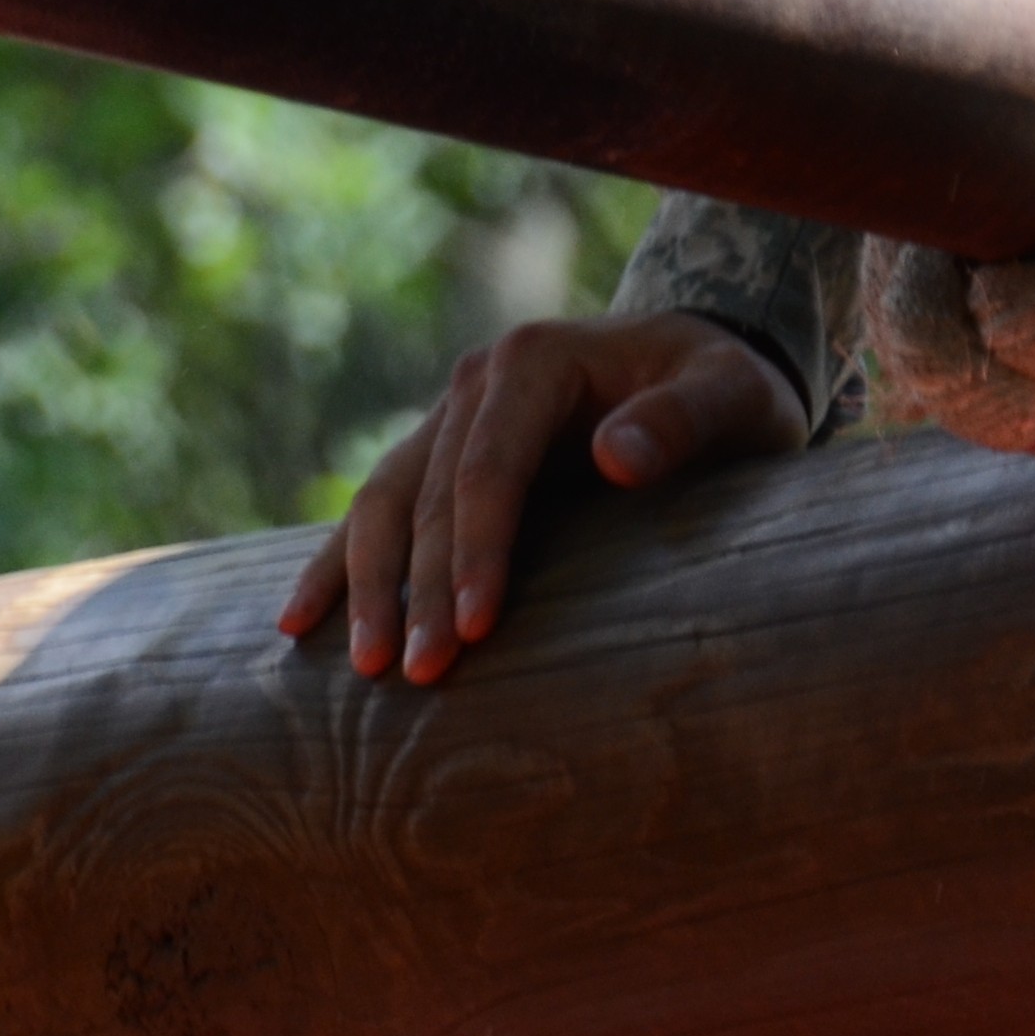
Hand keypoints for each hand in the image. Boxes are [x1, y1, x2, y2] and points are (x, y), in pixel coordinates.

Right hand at [278, 311, 807, 679]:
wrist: (705, 368)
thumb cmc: (728, 388)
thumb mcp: (734, 395)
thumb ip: (683, 421)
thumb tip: (616, 458)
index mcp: (535, 360)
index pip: (489, 466)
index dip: (475, 547)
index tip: (475, 625)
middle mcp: (477, 382)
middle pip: (429, 495)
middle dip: (418, 587)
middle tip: (421, 675)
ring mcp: (450, 418)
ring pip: (383, 503)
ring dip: (367, 584)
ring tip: (363, 667)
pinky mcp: (441, 454)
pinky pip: (375, 509)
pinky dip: (338, 563)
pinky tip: (300, 622)